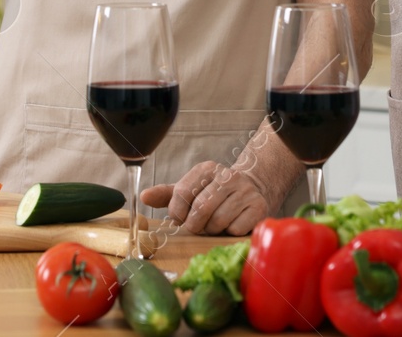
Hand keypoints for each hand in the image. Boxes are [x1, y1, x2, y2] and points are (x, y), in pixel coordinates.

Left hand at [140, 161, 275, 235]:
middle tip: (197, 227)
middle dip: (194, 225)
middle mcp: (227, 176)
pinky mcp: (259, 207)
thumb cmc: (215, 194)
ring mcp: (245, 191)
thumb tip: (143, 196)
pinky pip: (236, 229)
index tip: (180, 219)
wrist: (254, 190)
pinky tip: (232, 225)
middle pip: (200, 209)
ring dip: (212, 230)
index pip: (182, 192)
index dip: (177, 212)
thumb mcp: (191, 190)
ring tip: (215, 225)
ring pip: (218, 222)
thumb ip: (168, 194)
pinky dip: (230, 233)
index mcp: (206, 169)